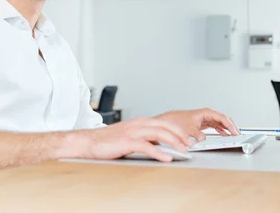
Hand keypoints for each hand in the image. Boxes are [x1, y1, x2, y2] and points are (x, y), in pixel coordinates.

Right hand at [79, 117, 194, 161]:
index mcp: (141, 121)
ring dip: (174, 143)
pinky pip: (146, 146)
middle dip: (181, 135)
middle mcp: (139, 123)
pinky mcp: (127, 142)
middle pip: (166, 126)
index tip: (189, 139)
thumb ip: (144, 137)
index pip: (166, 123)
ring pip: (159, 134)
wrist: (88, 141)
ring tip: (183, 151)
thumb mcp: (130, 135)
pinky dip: (159, 152)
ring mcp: (133, 131)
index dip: (179, 130)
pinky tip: (166, 158)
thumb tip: (159, 144)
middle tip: (191, 145)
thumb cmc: (108, 140)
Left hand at [155, 108, 239, 141]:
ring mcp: (206, 119)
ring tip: (234, 136)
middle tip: (238, 135)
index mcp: (205, 112)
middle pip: (224, 119)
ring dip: (228, 129)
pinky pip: (216, 127)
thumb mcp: (187, 128)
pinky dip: (222, 131)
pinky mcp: (203, 124)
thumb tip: (202, 138)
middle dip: (232, 126)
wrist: (168, 122)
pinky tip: (225, 135)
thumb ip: (196, 134)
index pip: (222, 117)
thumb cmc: (176, 121)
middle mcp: (206, 115)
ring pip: (221, 123)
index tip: (235, 132)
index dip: (230, 125)